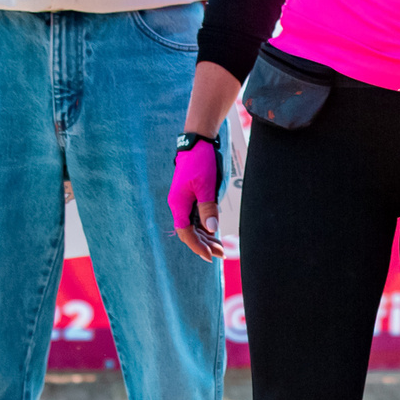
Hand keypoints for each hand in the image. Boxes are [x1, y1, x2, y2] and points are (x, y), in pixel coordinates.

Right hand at [168, 139, 222, 261]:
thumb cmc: (200, 162)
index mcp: (178, 204)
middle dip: (204, 245)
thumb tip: (211, 228)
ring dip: (206, 237)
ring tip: (220, 248)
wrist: (197, 143)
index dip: (197, 246)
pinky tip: (214, 233)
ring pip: (193, 226)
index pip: (185, 233)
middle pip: (189, 232)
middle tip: (221, 254)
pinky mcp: (190, 197)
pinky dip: (205, 227)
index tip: (209, 256)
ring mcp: (184, 201)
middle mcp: (179, 205)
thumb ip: (207, 207)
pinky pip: (195, 217)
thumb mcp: (206, 185)